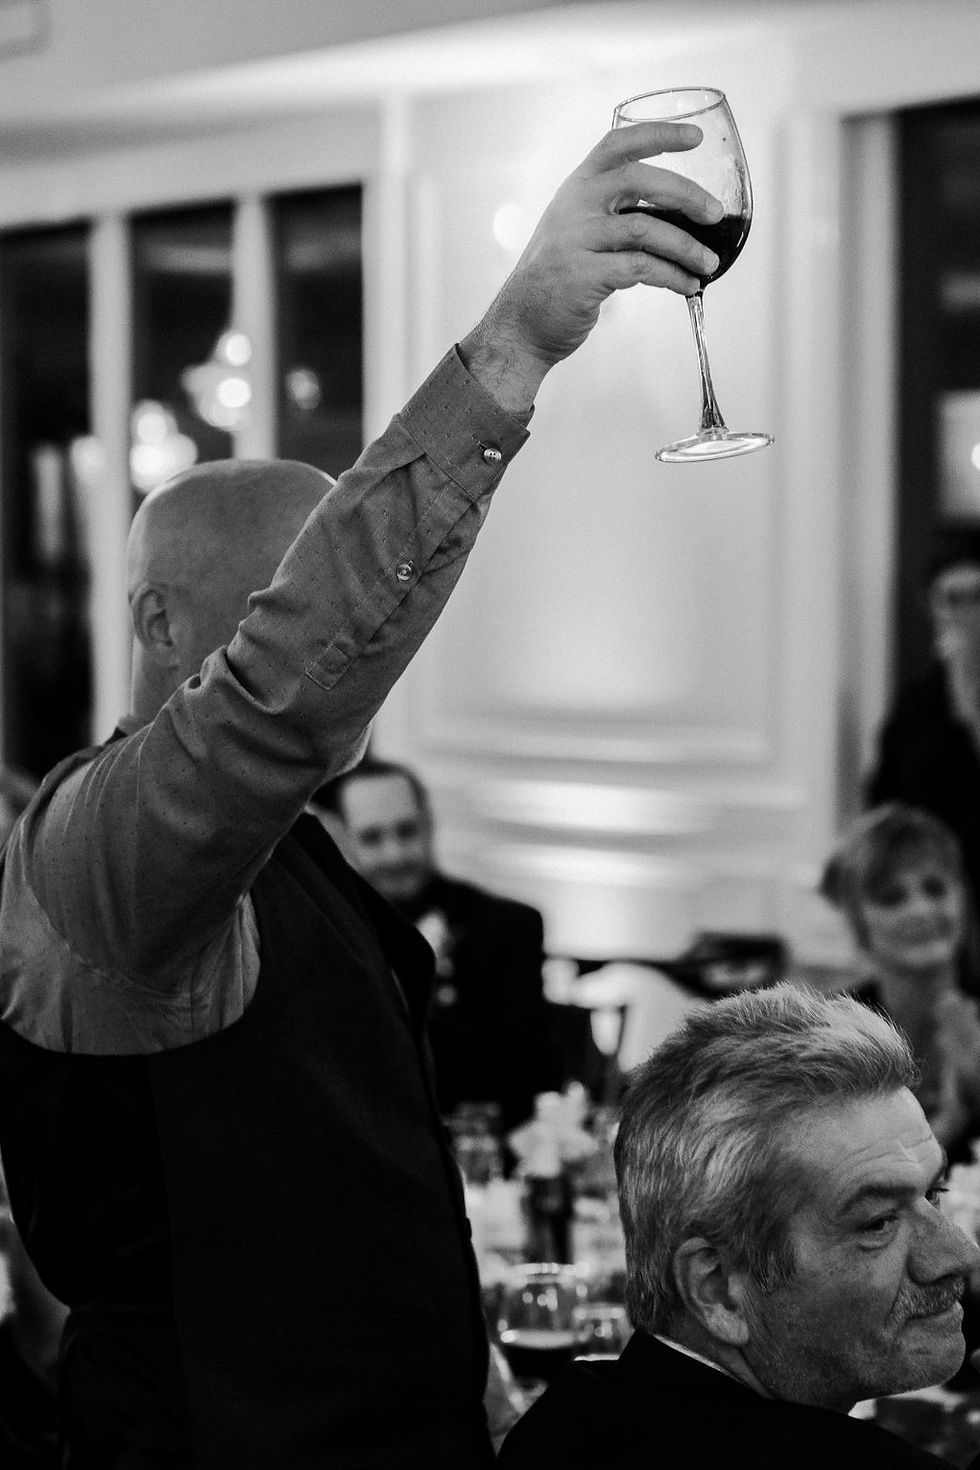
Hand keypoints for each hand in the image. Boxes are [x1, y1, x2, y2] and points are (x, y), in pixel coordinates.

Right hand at [460, 121, 723, 411]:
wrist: (521, 325)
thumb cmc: (557, 280)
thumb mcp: (577, 231)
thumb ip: (612, 214)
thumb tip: (679, 215)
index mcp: (576, 188)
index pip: (618, 144)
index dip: (658, 134)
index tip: (695, 138)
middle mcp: (574, 207)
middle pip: (639, 180)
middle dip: (686, 194)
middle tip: (715, 214)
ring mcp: (576, 241)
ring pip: (646, 229)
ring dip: (686, 247)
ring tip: (709, 263)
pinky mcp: (584, 276)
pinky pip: (642, 269)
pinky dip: (672, 277)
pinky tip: (688, 285)